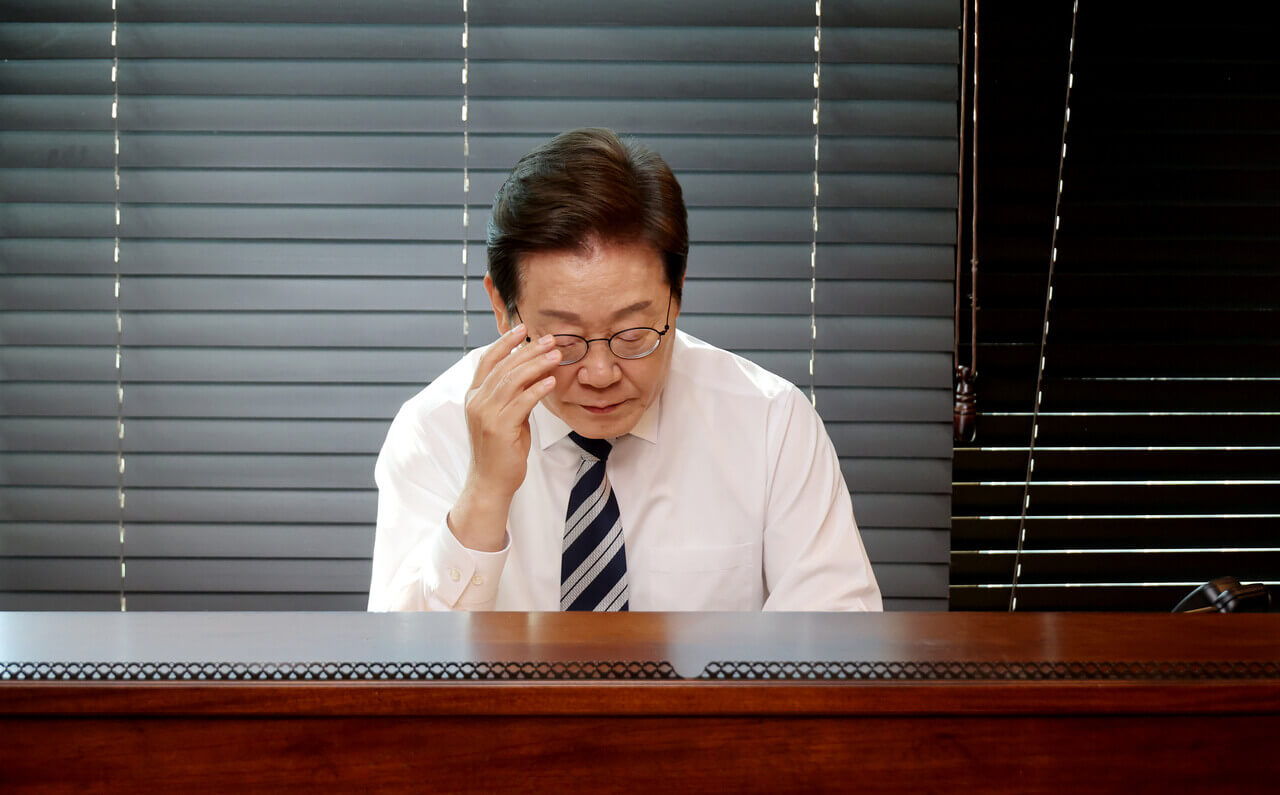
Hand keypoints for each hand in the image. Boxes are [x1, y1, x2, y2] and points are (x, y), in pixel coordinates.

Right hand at [448, 325, 560, 550]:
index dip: (505, 342)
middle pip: (504, 367)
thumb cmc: (501, 450)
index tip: (523, 328)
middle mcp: (476, 401)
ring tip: (556, 355)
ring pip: (512, 380)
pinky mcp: (499, 428)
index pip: (488, 360)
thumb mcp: (506, 416)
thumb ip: (514, 395)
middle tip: (550, 339)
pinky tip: (551, 381)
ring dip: (536, 365)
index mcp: (474, 396)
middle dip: (529, 350)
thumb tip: (535, 373)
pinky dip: (537, 389)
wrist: (490, 482)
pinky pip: (521, 402)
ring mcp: (485, 414)